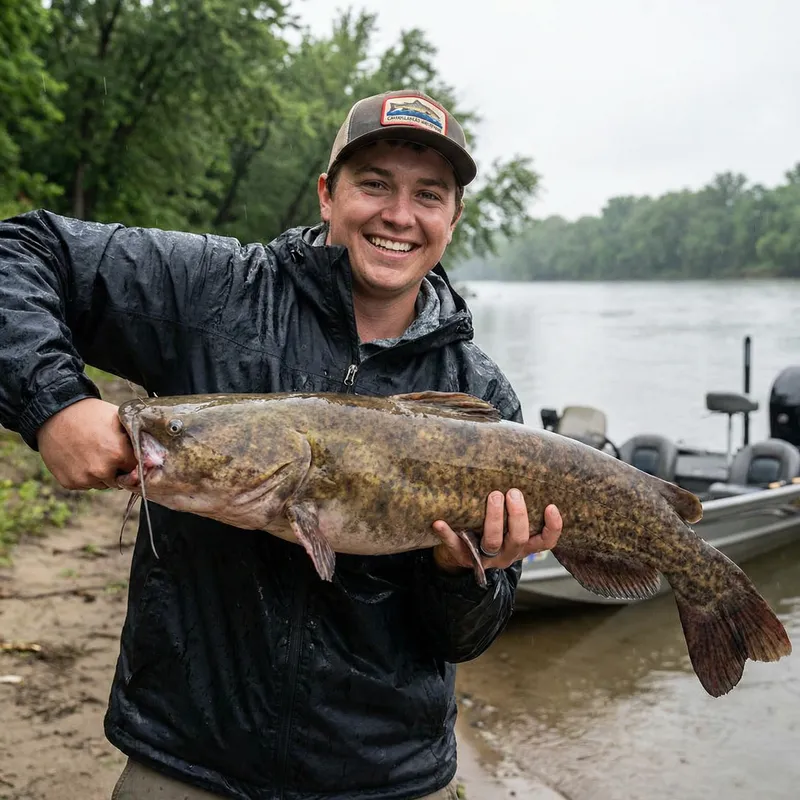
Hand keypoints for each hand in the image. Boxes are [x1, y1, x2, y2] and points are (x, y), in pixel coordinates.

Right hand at [36, 398, 136, 489]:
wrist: (55, 414)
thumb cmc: (90, 413)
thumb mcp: (119, 419)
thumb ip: (135, 440)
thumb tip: (152, 458)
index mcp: (119, 454)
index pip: (137, 470)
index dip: (133, 463)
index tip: (128, 456)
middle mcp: (102, 470)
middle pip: (120, 480)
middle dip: (118, 470)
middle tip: (107, 453)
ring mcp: (84, 478)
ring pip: (102, 484)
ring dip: (101, 474)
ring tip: (92, 454)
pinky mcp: (69, 482)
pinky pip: (84, 485)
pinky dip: (84, 476)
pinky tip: (79, 458)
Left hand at [432, 490, 561, 573]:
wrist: (462, 553)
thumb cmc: (491, 528)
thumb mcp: (510, 523)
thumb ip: (518, 506)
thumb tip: (524, 464)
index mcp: (522, 545)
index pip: (545, 542)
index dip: (552, 527)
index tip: (551, 506)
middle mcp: (507, 553)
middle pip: (517, 539)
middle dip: (517, 515)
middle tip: (513, 492)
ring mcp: (485, 557)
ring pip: (492, 542)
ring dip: (493, 519)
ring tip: (493, 495)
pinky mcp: (462, 555)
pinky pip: (454, 545)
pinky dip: (447, 533)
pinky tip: (439, 522)